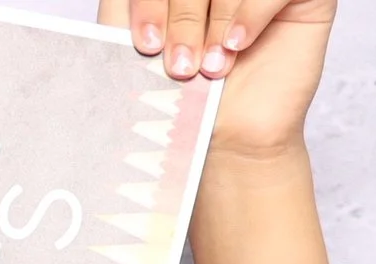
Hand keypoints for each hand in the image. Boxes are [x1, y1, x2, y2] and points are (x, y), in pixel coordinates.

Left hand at [102, 0, 334, 157]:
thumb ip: (124, 9)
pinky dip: (251, 13)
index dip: (149, 5)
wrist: (228, 139)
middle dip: (181, 19)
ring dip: (214, 23)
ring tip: (211, 68)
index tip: (146, 46)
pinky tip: (237, 46)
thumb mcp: (137, 53)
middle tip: (180, 67)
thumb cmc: (183, 98)